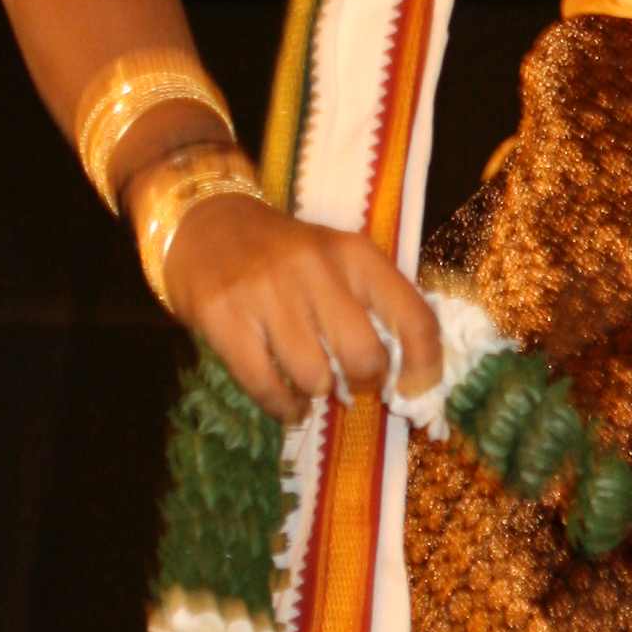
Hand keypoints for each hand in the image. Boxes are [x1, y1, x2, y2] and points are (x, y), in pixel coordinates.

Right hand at [153, 187, 442, 425]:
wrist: (206, 224)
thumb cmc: (285, 254)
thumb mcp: (339, 259)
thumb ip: (373, 304)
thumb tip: (407, 375)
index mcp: (356, 254)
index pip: (413, 316)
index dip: (425, 365)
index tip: (415, 390)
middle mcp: (316, 269)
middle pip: (364, 356)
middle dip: (364, 383)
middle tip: (352, 384)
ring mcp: (267, 292)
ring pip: (315, 377)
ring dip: (317, 394)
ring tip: (312, 389)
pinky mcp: (224, 316)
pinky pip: (266, 385)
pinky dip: (283, 407)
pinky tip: (288, 405)